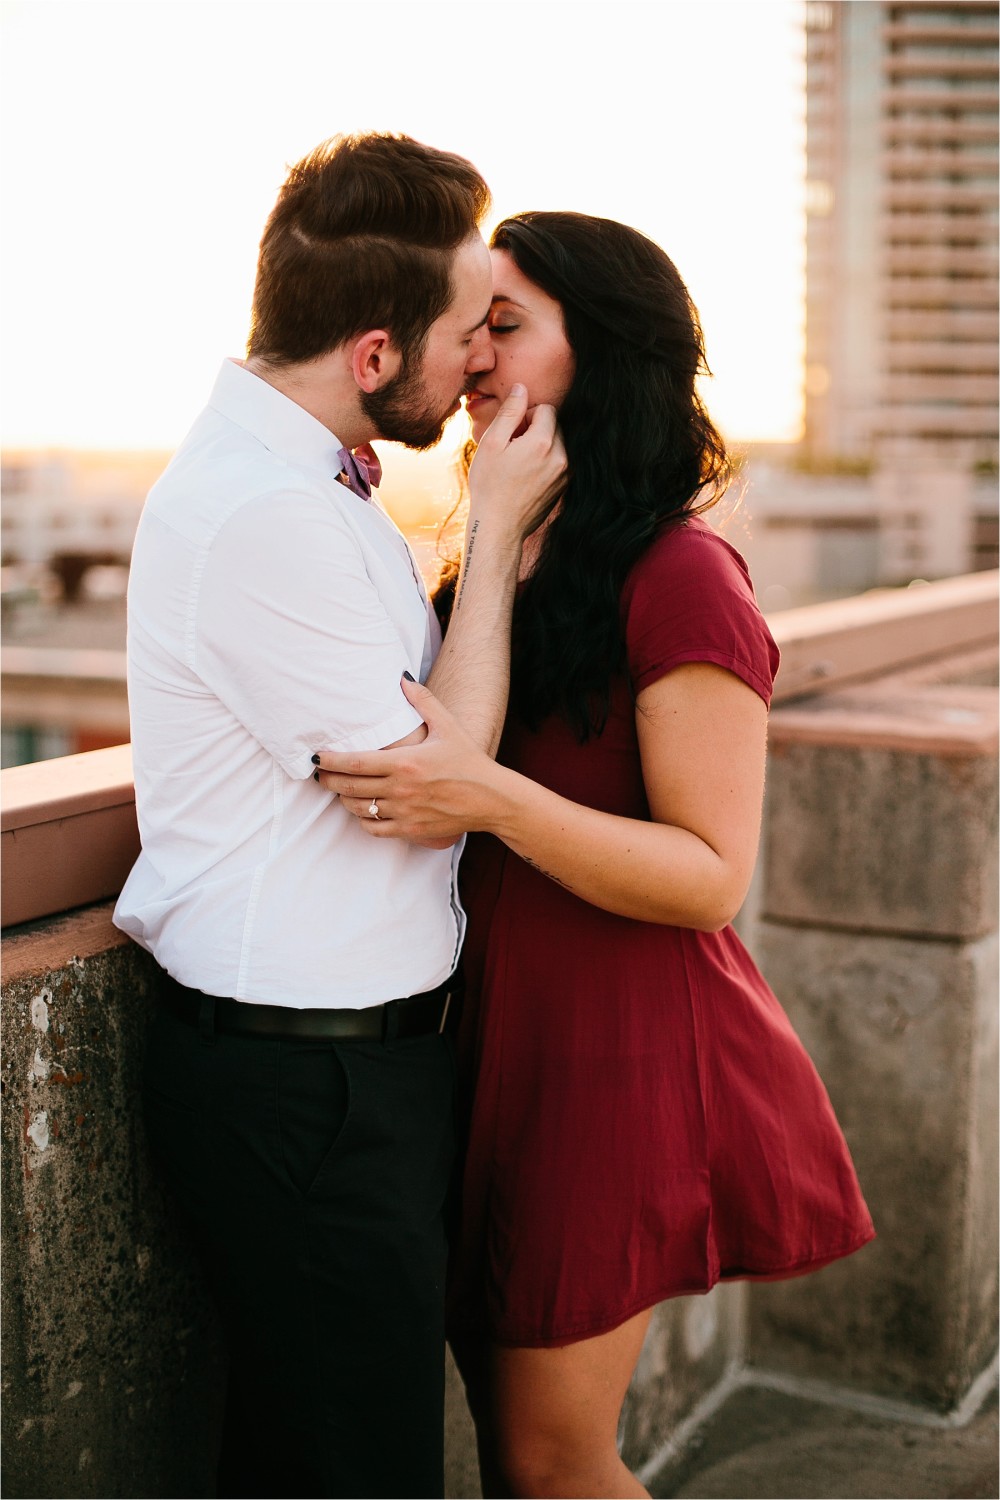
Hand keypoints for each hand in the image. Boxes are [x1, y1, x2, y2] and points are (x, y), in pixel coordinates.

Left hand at [314, 677, 507, 845]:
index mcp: (406, 762)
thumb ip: (422, 701)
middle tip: (320, 774)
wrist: (491, 798)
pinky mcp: (411, 829)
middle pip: (350, 787)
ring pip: (359, 809)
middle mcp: (401, 789)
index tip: (316, 757)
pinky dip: (363, 819)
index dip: (331, 761)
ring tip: (341, 789)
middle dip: (329, 780)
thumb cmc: (468, 761)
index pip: (356, 763)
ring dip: (344, 799)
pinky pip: (374, 828)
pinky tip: (363, 810)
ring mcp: (405, 812)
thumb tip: (402, 678)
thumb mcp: (447, 726)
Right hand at [468, 384, 566, 541]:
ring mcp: (566, 474)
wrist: (499, 526)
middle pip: (555, 425)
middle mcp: (561, 457)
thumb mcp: (492, 443)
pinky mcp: (564, 487)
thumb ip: (510, 412)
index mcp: (543, 442)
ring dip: (542, 446)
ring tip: (519, 464)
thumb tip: (522, 388)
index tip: (512, 433)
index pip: (546, 409)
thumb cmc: (490, 485)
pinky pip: (559, 461)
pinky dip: (546, 462)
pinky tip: (527, 476)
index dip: (526, 416)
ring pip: (558, 443)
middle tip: (513, 448)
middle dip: (536, 430)